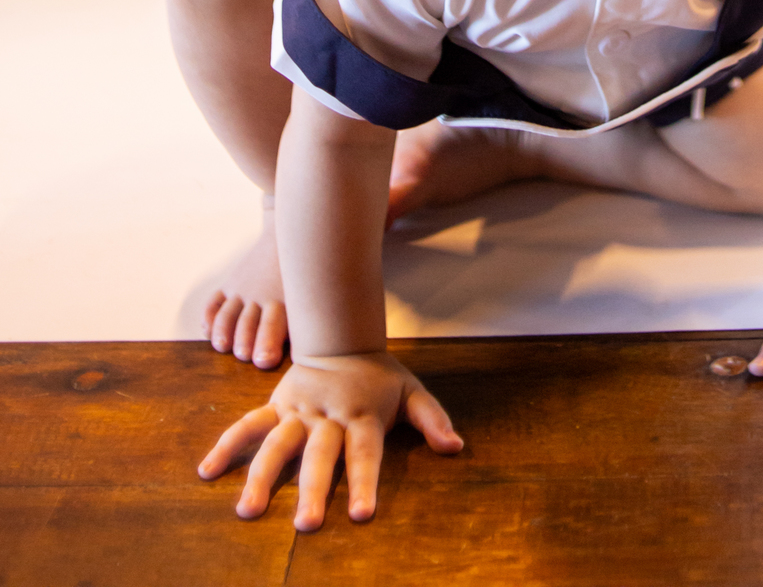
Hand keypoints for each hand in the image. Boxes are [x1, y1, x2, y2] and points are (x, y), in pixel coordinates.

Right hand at [198, 350, 462, 527]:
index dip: (365, 482)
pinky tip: (207, 471)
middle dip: (314, 489)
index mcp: (362, 414)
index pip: (365, 453)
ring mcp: (298, 409)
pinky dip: (227, 445)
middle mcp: (328, 415)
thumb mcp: (412, 391)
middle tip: (306, 525)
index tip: (362, 516)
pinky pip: (248, 425)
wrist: (341, 336)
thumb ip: (432, 420)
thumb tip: (456, 448)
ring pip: (278, 443)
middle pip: (320, 455)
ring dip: (261, 475)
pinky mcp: (276, 405)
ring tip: (247, 510)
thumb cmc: (379, 376)